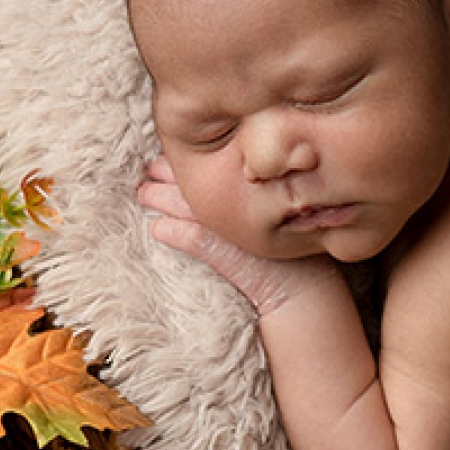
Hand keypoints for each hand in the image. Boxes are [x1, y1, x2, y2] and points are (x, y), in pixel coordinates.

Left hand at [136, 156, 337, 315]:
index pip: (214, 162)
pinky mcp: (225, 252)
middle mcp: (245, 199)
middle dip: (166, 173)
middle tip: (147, 170)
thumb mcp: (276, 210)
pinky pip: (189, 237)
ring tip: (143, 194)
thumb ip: (251, 189)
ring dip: (159, 198)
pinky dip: (170, 231)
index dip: (187, 160)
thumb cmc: (294, 250)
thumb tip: (214, 174)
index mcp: (257, 183)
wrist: (306, 293)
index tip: (168, 157)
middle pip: (195, 179)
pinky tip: (158, 229)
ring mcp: (234, 226)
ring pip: (185, 204)